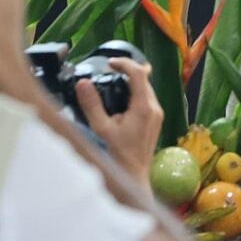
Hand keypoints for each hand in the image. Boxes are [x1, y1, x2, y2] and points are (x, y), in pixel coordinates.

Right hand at [76, 56, 162, 187]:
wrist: (133, 176)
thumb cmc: (118, 155)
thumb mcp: (101, 129)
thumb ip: (92, 105)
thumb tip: (83, 84)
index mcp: (144, 107)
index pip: (139, 73)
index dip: (125, 63)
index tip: (109, 63)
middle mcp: (155, 108)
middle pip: (144, 79)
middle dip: (128, 71)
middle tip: (109, 71)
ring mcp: (157, 115)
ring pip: (147, 89)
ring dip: (132, 82)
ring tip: (113, 82)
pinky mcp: (156, 121)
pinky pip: (147, 99)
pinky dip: (135, 94)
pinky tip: (121, 101)